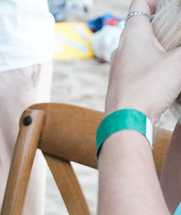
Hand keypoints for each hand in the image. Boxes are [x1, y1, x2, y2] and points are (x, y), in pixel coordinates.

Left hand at [105, 0, 180, 123]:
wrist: (125, 124)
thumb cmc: (149, 89)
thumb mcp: (179, 62)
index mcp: (132, 34)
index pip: (141, 4)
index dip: (157, 0)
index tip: (173, 6)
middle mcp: (121, 48)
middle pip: (141, 24)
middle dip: (162, 23)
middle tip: (178, 27)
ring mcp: (118, 66)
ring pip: (139, 46)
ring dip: (157, 44)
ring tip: (175, 49)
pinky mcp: (120, 83)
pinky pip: (136, 65)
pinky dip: (151, 62)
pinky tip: (165, 70)